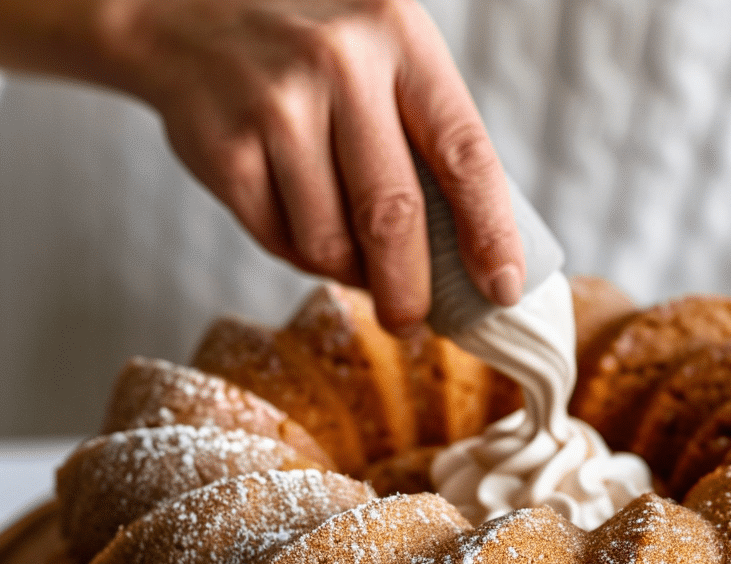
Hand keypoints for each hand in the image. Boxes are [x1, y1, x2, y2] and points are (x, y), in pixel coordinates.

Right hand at [87, 0, 525, 330]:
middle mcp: (340, 63)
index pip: (465, 155)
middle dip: (409, 290)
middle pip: (392, 217)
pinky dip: (301, 253)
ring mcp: (276, 106)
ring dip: (348, 270)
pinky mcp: (225, 150)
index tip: (502, 288)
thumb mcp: (385, 54)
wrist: (185, 8)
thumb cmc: (314, 49)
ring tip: (347, 250)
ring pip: (331, 244)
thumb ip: (428, 134)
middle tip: (414, 322)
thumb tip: (472, 254)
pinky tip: (301, 221)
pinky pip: (281, 242)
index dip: (490, 234)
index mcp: (400, 37)